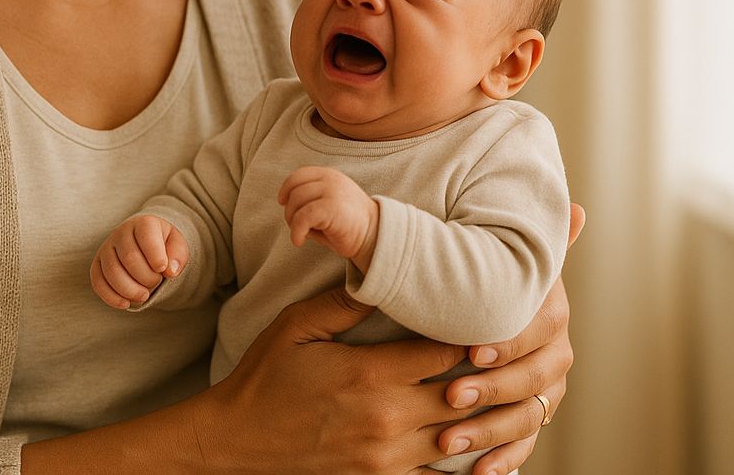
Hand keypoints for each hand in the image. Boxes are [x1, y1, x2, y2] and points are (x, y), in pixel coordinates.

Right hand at [89, 215, 188, 309]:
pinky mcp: (97, 264)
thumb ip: (178, 255)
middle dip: (146, 277)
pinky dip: (111, 297)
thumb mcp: (177, 245)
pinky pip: (98, 282)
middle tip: (156, 282)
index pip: (146, 236)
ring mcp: (106, 248)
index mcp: (143, 223)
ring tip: (144, 296)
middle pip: (130, 258)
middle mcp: (121, 232)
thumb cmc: (163, 245)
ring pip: (112, 272)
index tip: (163, 269)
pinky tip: (126, 304)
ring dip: (130, 290)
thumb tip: (170, 271)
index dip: (156, 257)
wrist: (145, 242)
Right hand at [196, 285, 471, 473]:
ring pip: (455, 439)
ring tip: (490, 396)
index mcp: (368, 374)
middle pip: (459, 396)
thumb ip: (342, 304)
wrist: (236, 441)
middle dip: (480, 376)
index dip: (465, 337)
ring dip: (474, 418)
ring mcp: (385, 459)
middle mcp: (386, 419)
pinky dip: (457, 463)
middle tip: (497, 357)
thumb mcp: (295, 326)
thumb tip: (379, 277)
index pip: (441, 353)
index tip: (479, 321)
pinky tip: (468, 444)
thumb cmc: (265, 376)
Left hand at [278, 165, 379, 271]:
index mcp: (329, 175)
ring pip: (296, 202)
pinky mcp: (331, 207)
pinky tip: (299, 241)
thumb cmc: (348, 225)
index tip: (282, 202)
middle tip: (297, 227)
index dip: (286, 188)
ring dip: (292, 221)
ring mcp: (332, 191)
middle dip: (290, 210)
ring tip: (302, 234)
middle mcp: (330, 179)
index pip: (299, 175)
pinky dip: (296, 231)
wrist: (374, 237)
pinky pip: (303, 217)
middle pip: (295, 190)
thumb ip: (311, 198)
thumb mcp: (329, 203)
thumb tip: (287, 205)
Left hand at [437, 202, 585, 474]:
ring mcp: (544, 381)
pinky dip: (505, 457)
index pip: (541, 325)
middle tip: (452, 394)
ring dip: (492, 428)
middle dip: (493, 387)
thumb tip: (572, 209)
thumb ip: (508, 232)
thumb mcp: (476, 249)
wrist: (479, 294)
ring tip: (450, 438)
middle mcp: (553, 343)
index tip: (469, 349)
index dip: (508, 338)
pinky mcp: (529, 413)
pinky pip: (527, 441)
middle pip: (537, 372)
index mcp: (544, 302)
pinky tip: (479, 472)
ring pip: (530, 412)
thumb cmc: (467, 268)